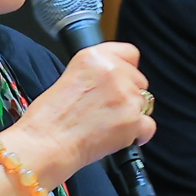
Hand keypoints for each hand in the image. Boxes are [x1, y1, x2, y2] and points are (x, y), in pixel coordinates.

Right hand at [0, 42, 152, 189]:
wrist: (46, 143)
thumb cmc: (50, 118)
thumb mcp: (70, 77)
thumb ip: (97, 74)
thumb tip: (117, 81)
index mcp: (94, 57)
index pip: (130, 53)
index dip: (127, 69)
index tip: (122, 79)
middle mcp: (113, 71)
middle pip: (139, 80)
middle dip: (128, 95)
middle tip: (107, 109)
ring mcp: (125, 95)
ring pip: (144, 103)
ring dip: (131, 115)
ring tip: (107, 125)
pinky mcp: (133, 120)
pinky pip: (148, 126)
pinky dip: (138, 135)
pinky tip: (119, 137)